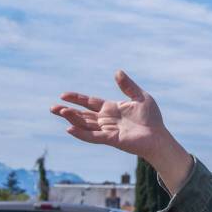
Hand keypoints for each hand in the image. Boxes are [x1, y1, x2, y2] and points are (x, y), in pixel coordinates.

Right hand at [51, 70, 192, 192]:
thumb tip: (117, 72)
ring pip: (85, 124)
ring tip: (59, 112)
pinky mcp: (111, 139)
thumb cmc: (152, 118)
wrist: (159, 136)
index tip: (63, 95)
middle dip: (68, 111)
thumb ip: (128, 86)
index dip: (77, 99)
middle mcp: (106, 120)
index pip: (90, 102)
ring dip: (72, 119)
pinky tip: (69, 128)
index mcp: (111, 109)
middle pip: (83, 115)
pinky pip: (93, 136)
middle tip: (52, 107)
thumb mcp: (140, 97)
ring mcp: (107, 130)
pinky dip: (81, 133)